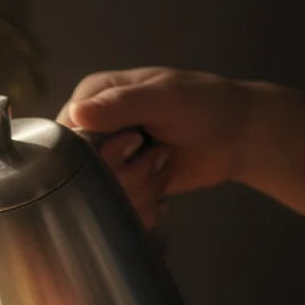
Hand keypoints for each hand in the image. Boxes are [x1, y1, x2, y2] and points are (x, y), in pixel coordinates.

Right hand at [56, 67, 257, 228]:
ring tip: (163, 164)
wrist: (239, 138)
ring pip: (100, 194)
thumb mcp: (164, 98)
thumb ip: (120, 105)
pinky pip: (115, 207)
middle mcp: (94, 129)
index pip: (64, 133)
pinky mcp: (123, 185)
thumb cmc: (205, 106)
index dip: (90, 151)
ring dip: (139, 186)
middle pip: (81, 170)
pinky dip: (143, 202)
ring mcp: (109, 160)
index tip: (130, 145)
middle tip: (155, 153)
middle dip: (123, 172)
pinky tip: (162, 184)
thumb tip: (76, 114)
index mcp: (95, 97)